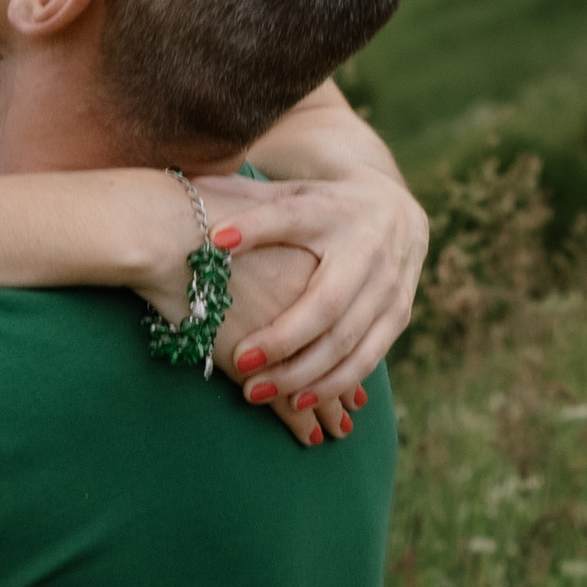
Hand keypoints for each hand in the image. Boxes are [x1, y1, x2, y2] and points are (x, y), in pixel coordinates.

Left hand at [198, 166, 429, 418]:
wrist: (393, 210)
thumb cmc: (319, 208)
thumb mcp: (288, 196)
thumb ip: (245, 200)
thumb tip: (188, 184)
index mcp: (330, 212)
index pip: (289, 217)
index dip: (254, 227)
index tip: (215, 239)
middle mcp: (366, 247)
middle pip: (326, 302)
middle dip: (282, 337)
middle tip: (238, 361)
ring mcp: (388, 285)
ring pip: (347, 339)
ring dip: (303, 373)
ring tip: (256, 392)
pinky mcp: (399, 315)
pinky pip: (367, 357)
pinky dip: (334, 383)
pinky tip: (299, 401)